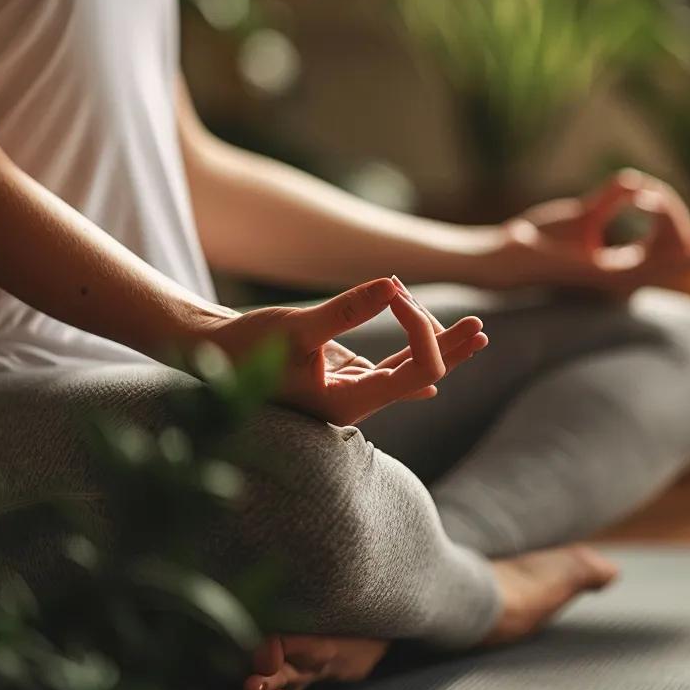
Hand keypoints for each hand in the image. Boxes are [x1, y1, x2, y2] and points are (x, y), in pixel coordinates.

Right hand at [198, 276, 487, 425]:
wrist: (208, 357)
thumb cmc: (245, 346)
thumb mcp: (297, 327)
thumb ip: (347, 310)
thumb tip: (395, 285)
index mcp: (346, 403)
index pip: (412, 375)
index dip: (425, 337)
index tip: (403, 296)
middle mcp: (354, 404)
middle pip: (419, 377)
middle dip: (451, 350)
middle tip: (481, 329)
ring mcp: (350, 391)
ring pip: (407, 371)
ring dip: (439, 348)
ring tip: (475, 332)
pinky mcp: (343, 376)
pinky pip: (388, 367)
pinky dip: (412, 352)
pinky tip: (437, 358)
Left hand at [498, 169, 689, 294]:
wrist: (514, 253)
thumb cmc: (542, 238)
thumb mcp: (585, 212)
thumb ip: (614, 197)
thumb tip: (637, 183)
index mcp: (624, 267)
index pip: (673, 259)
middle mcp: (628, 278)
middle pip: (680, 245)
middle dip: (675, 212)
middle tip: (650, 192)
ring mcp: (622, 281)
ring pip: (673, 246)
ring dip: (667, 212)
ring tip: (647, 193)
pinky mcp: (611, 276)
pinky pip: (653, 254)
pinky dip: (660, 218)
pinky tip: (650, 197)